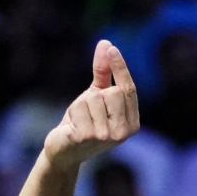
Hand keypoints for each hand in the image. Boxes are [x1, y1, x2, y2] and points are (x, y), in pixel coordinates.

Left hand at [42, 40, 139, 171]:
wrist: (64, 151)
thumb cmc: (83, 122)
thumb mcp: (95, 96)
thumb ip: (104, 72)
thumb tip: (107, 44)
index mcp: (132, 123)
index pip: (129, 90)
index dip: (120, 68)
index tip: (111, 49)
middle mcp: (124, 133)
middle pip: (112, 92)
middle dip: (95, 96)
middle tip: (88, 113)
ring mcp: (107, 137)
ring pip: (94, 99)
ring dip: (81, 106)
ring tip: (79, 121)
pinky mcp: (87, 137)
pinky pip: (80, 108)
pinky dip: (73, 113)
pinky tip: (72, 127)